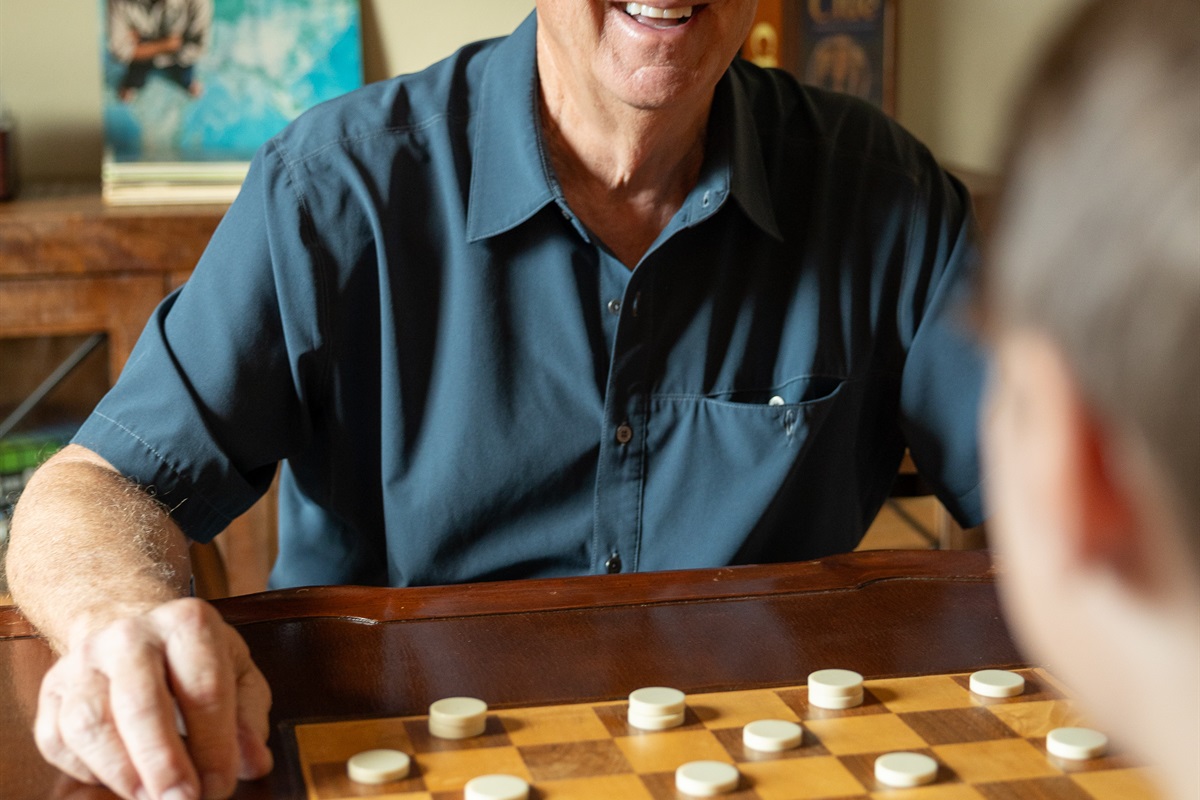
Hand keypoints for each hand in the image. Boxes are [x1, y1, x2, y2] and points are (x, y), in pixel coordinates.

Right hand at [33, 598, 272, 799]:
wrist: (133, 626)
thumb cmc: (192, 659)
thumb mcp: (237, 673)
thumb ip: (249, 718)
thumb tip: (254, 762)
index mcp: (187, 625)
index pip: (203, 688)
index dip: (213, 744)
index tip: (219, 783)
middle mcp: (130, 636)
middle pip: (140, 704)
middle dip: (163, 764)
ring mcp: (83, 662)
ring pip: (90, 723)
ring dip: (122, 773)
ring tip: (151, 798)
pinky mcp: (51, 691)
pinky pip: (58, 740)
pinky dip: (87, 770)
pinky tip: (119, 779)